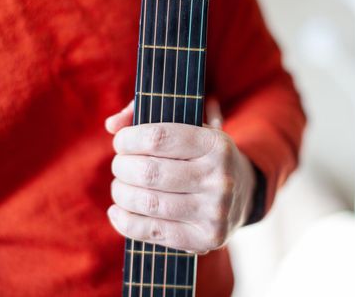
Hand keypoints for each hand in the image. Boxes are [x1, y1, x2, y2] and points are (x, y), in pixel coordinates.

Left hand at [105, 101, 255, 252]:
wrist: (242, 193)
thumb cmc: (201, 155)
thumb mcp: (187, 127)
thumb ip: (148, 116)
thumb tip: (112, 125)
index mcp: (216, 144)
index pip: (158, 138)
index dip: (128, 140)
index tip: (121, 142)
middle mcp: (220, 178)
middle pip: (149, 172)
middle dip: (122, 167)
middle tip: (120, 166)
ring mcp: (214, 212)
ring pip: (148, 203)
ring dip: (121, 193)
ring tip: (120, 187)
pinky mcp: (205, 239)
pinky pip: (152, 232)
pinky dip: (125, 221)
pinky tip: (117, 211)